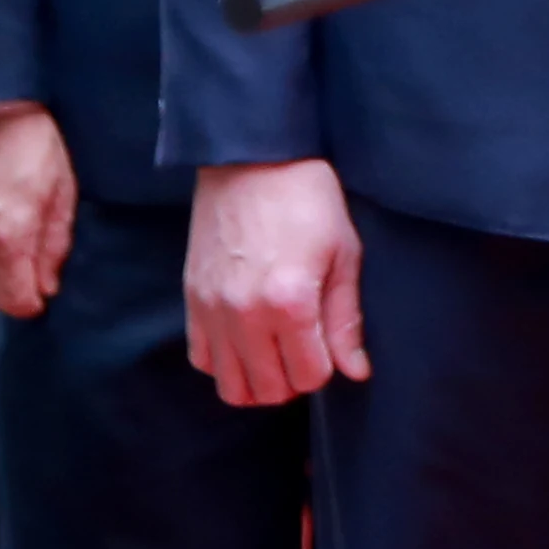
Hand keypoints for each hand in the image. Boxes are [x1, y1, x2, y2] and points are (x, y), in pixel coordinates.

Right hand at [184, 158, 366, 407]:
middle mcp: (245, 314)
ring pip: (230, 387)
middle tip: (304, 348)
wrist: (252, 157)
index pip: (309, 377)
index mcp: (290, 303)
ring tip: (275, 351)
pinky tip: (245, 339)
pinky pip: (201, 359)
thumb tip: (356, 372)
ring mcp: (212, 309)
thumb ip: (345, 319)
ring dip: (258, 380)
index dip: (326, 367)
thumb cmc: (307, 199)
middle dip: (293, 379)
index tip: (327, 342)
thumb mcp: (343, 253)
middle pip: (268, 391)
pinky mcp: (191, 299)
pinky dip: (224, 362)